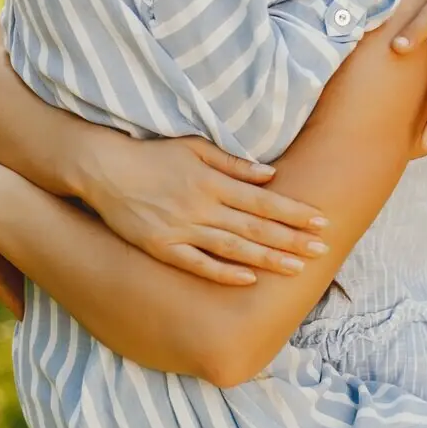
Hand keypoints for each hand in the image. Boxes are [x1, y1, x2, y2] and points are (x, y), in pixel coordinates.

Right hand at [76, 136, 331, 286]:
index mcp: (212, 181)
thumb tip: (270, 175)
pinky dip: (224, 272)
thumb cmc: (154, 156)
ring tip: (296, 269)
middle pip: (254, 226)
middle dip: (290, 238)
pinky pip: (198, 263)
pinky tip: (249, 279)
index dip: (293, 211)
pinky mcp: (163, 247)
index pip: (263, 200)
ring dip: (267, 258)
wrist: (104, 169)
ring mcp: (181, 229)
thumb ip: (233, 164)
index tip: (320, 220)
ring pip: (233, 248)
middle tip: (322, 249)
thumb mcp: (195, 148)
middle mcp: (201, 206)